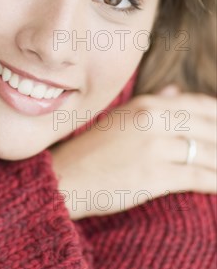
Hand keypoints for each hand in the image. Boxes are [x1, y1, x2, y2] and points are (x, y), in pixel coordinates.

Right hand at [50, 86, 216, 219]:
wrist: (65, 178)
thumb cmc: (92, 150)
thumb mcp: (121, 118)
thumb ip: (154, 102)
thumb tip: (177, 90)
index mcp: (146, 105)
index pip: (198, 104)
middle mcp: (153, 120)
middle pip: (209, 127)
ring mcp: (154, 147)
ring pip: (208, 152)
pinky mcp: (154, 176)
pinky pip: (198, 176)